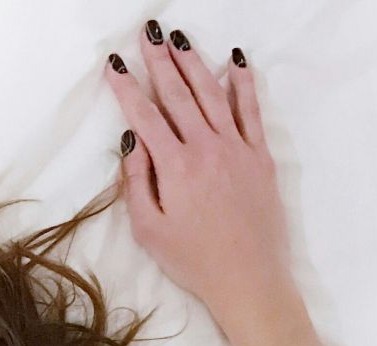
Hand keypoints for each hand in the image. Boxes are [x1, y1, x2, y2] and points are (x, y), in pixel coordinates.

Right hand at [103, 29, 292, 315]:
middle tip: (148, 34)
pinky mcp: (260, 157)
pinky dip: (243, 85)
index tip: (116, 65)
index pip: (145, 117)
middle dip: (160, 62)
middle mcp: (206, 148)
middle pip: (178, 95)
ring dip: (194, 64)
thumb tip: (131, 143)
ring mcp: (237, 149)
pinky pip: (251, 111)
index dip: (128, 88)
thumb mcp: (149, 230)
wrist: (250, 279)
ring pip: (212, 95)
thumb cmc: (194, 261)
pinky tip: (236, 63)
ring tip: (180, 39)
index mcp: (175, 167)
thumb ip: (136, 183)